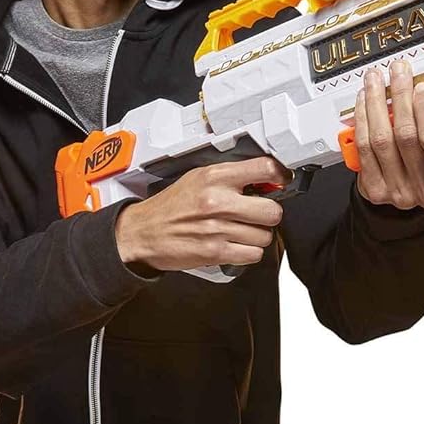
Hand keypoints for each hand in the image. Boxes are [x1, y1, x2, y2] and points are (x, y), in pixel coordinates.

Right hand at [114, 156, 291, 272]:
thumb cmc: (170, 206)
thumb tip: (264, 179)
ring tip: (239, 230)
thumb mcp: (197, 178)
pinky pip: (253, 254)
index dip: (280, 176)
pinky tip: (234, 244)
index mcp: (214, 177)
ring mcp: (218, 228)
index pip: (265, 168)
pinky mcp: (216, 252)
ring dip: (257, 235)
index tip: (281, 181)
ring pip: (265, 235)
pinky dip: (248, 252)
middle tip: (256, 213)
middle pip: (273, 210)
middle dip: (268, 214)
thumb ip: (230, 176)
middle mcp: (218, 201)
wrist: (143, 232)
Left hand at [355, 60, 423, 209]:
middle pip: (405, 135)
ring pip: (380, 138)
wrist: (408, 191)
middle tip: (397, 72)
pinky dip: (362, 119)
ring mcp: (397, 189)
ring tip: (375, 80)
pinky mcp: (374, 188)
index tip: (421, 86)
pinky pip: (363, 147)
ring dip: (376, 102)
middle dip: (400, 96)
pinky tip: (364, 101)